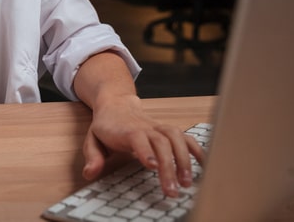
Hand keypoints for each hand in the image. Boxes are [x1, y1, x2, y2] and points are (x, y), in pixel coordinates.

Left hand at [82, 93, 204, 197]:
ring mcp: (159, 128)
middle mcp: (146, 127)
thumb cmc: (106, 125)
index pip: (138, 138)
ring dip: (185, 160)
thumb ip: (93, 156)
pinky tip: (204, 166)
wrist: (117, 103)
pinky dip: (196, 150)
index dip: (146, 150)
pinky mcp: (168, 131)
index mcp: (127, 130)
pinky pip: (186, 137)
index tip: (153, 166)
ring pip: (176, 138)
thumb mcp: (92, 139)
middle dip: (169, 166)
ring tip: (188, 183)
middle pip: (161, 143)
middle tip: (172, 190)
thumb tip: (90, 173)